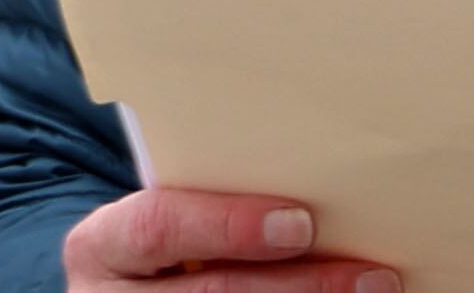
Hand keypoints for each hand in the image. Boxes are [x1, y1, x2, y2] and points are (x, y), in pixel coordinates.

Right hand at [62, 189, 398, 292]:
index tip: (301, 222)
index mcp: (102, 246)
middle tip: (367, 274)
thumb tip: (315, 191)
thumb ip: (211, 199)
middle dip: (297, 285)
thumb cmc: (163, 241)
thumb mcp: (165, 215)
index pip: (159, 226)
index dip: (228, 225)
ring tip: (371, 292)